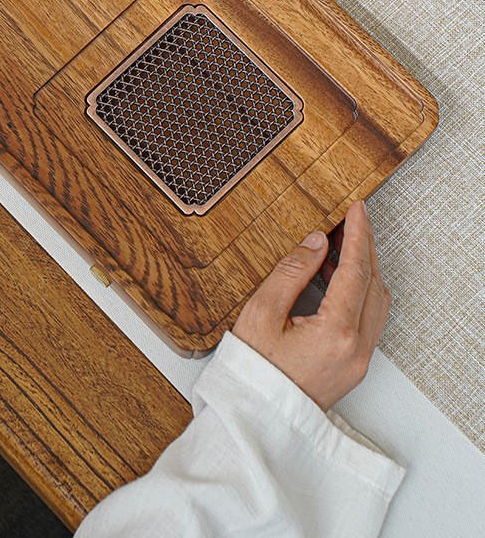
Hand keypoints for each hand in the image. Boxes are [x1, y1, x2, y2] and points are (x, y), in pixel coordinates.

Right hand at [232, 199, 389, 410]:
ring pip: (375, 303)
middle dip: (365, 247)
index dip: (358, 234)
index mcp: (336, 333)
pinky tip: (337, 278)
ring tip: (341, 245)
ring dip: (364, 270)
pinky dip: (359, 292)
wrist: (254, 419)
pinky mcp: (352, 367)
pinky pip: (367, 320)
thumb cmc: (252, 371)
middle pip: (372, 284)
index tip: (357, 209)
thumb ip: (291, 272)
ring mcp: (358, 361)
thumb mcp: (262, 313)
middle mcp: (356, 349)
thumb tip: (316, 243)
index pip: (356, 271)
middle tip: (353, 219)